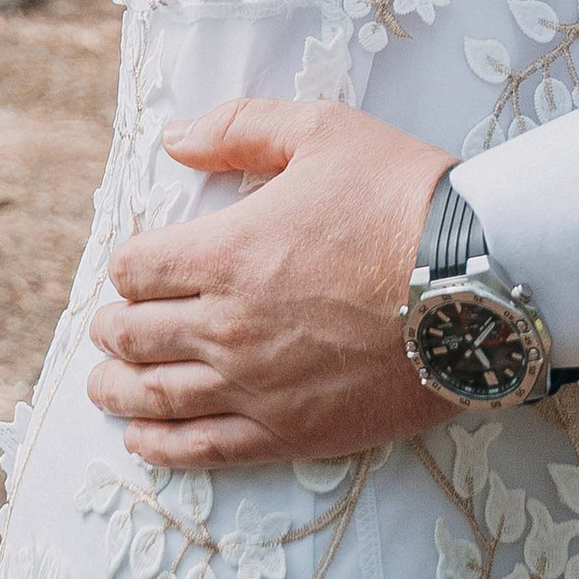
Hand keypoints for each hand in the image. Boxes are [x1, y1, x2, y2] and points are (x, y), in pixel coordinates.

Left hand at [85, 98, 453, 468]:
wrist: (475, 283)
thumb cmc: (400, 197)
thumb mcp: (321, 130)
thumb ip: (240, 128)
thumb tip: (174, 139)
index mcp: (227, 251)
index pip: (137, 269)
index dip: (125, 266)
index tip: (133, 267)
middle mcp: (228, 326)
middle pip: (137, 337)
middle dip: (112, 330)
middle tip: (106, 328)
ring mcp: (257, 387)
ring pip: (158, 398)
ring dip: (119, 391)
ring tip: (104, 387)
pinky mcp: (291, 433)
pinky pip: (206, 450)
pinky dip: (162, 448)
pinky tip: (142, 441)